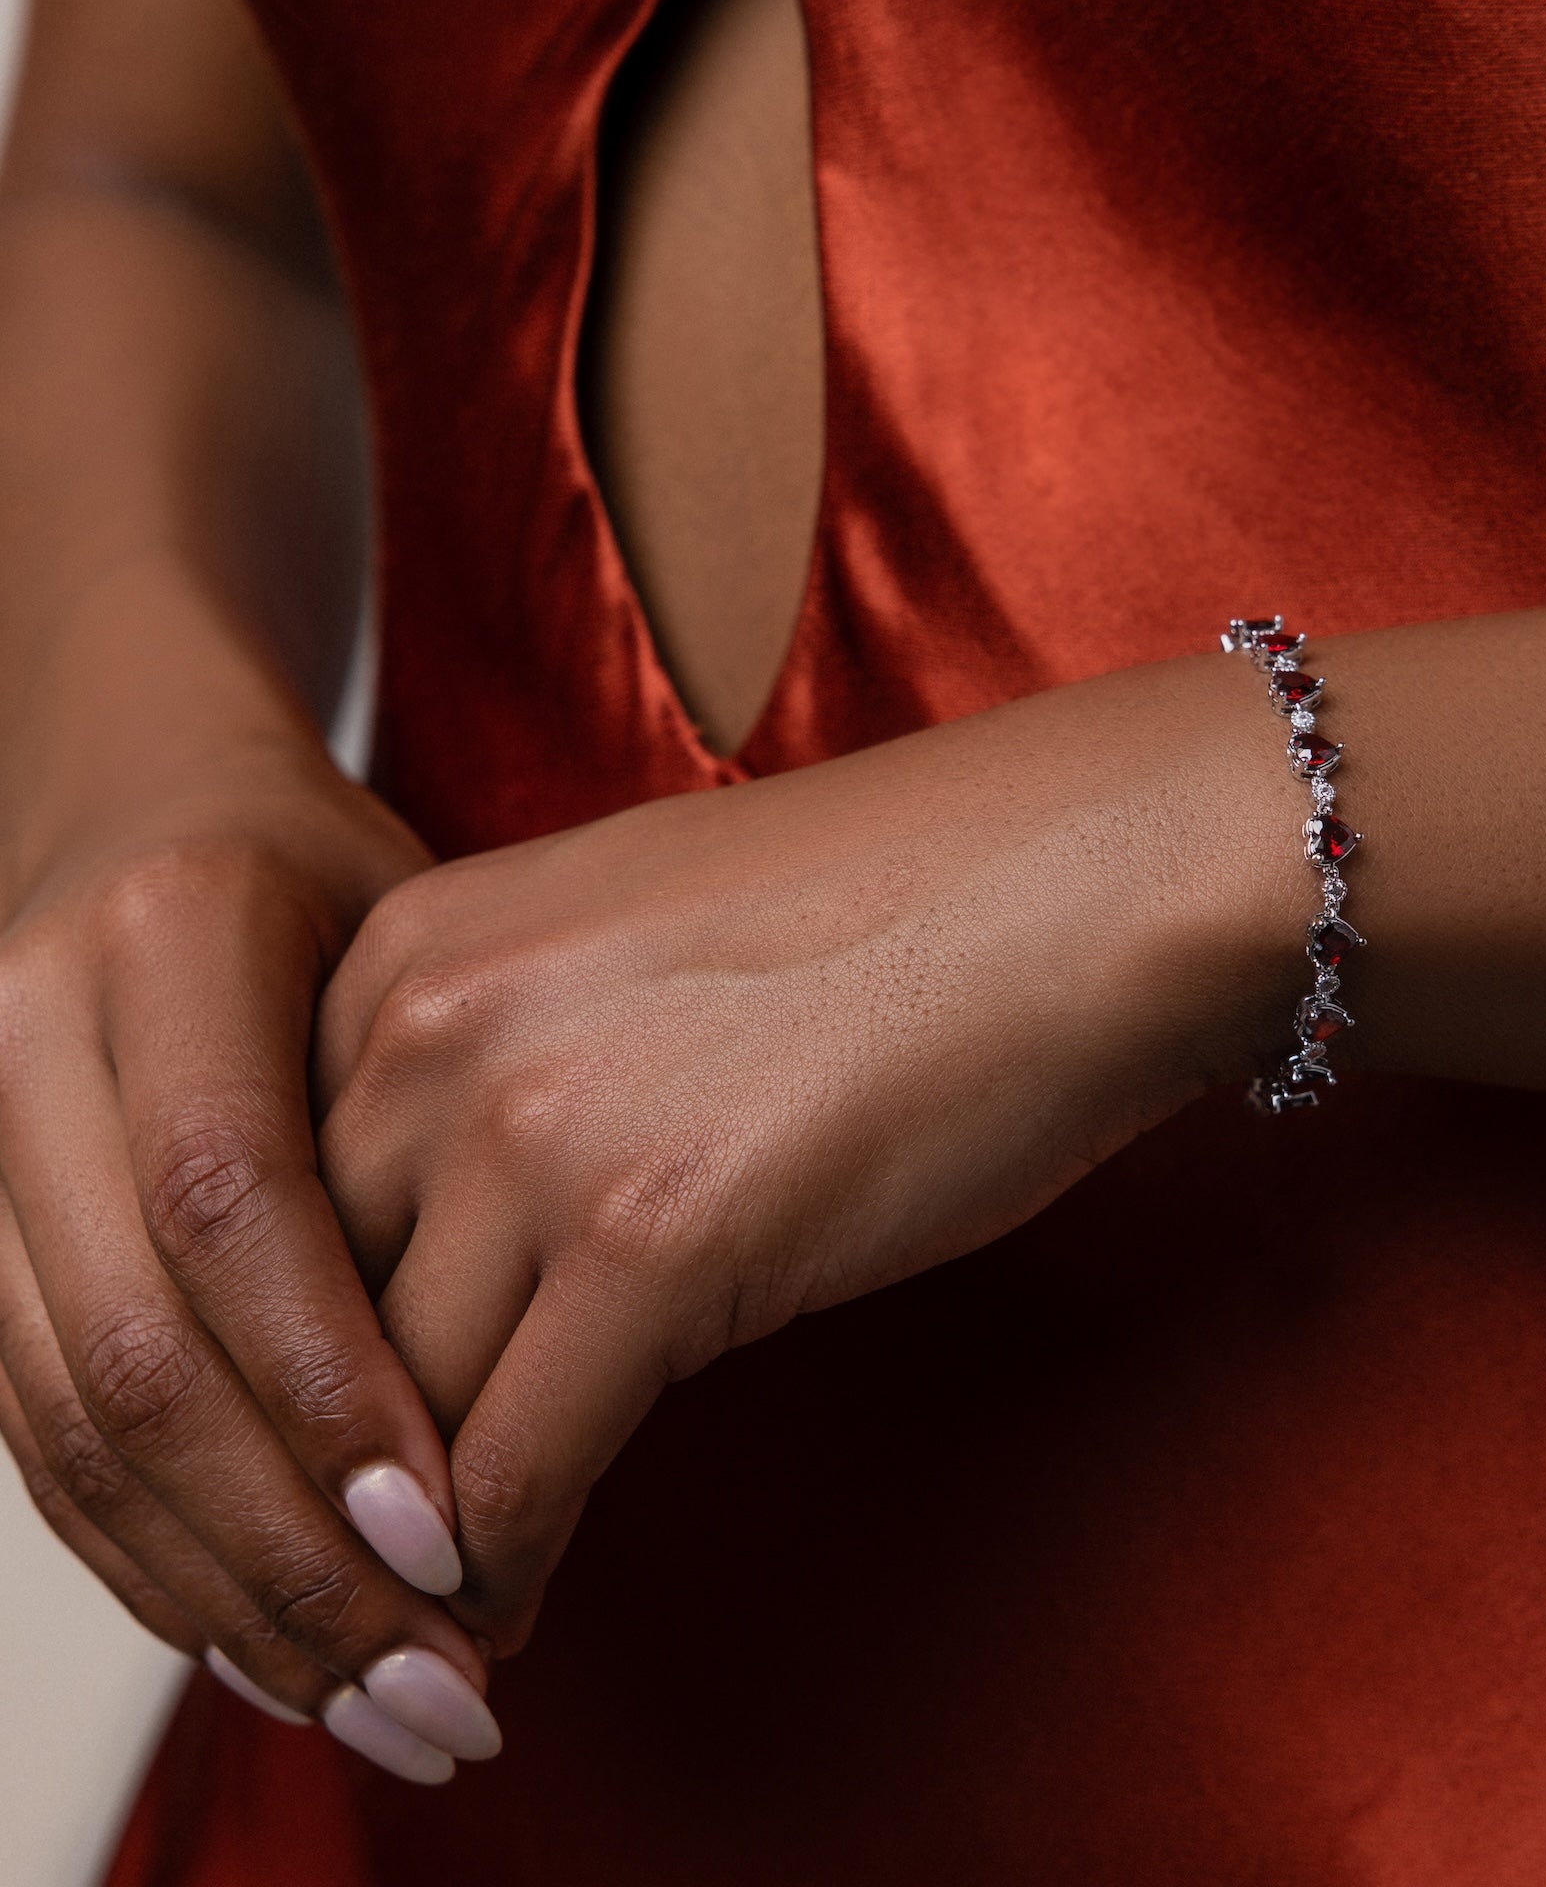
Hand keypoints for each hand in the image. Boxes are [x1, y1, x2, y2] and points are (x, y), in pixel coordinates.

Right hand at [0, 727, 498, 1777]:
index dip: (335, 1383)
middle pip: (138, 1347)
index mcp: (172, 939)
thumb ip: (450, 1106)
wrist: (143, 798)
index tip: (455, 1535)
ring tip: (367, 1698)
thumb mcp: (414, 924)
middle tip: (432, 1684)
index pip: (234, 1200)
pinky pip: (36, 1429)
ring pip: (68, 1423)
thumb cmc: (324, 866)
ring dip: (219, 1590)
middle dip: (285, 1545)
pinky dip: (147, 1553)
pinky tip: (258, 1633)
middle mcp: (31, 1039)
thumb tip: (545, 1366)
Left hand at [316, 655, 1304, 1652]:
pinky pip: (513, 1474)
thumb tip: (466, 1263)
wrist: (1079, 882)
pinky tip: (525, 1607)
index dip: (298, 1364)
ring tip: (441, 1625)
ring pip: (387, 1424)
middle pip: (303, 1325)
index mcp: (409, 951)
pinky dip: (504, 1573)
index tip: (336, 1461)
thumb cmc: (900, 918)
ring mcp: (535, 1128)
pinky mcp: (653, 1238)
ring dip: (408, 1549)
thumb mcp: (630, 960)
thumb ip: (506, 1080)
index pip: (270, 1214)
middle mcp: (431, 1027)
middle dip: (328, 1474)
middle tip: (365, 1577)